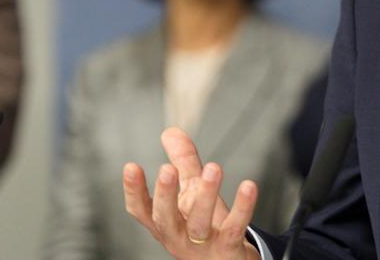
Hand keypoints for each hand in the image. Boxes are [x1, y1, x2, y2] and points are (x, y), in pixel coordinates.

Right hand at [122, 127, 260, 258]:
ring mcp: (202, 246)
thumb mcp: (191, 192)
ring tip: (213, 168)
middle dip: (165, 194)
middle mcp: (178, 237)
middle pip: (166, 218)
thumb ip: (182, 162)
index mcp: (165, 222)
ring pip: (200, 223)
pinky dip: (242, 208)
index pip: (141, 209)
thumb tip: (170, 132)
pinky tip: (248, 186)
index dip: (134, 190)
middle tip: (166, 169)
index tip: (131, 166)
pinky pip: (234, 228)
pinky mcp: (227, 249)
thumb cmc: (205, 225)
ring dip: (205, 196)